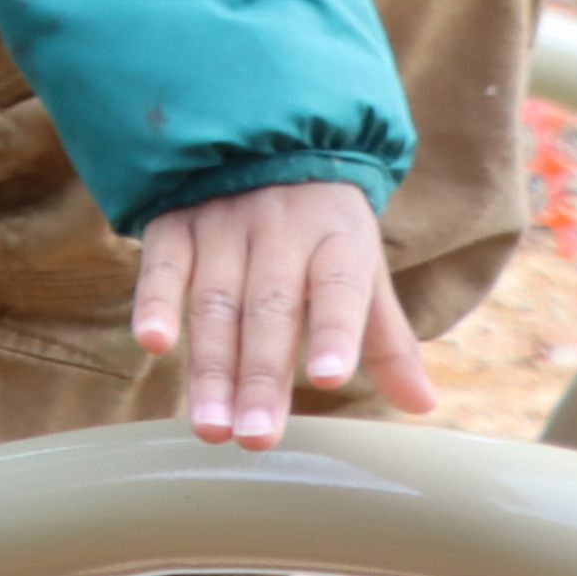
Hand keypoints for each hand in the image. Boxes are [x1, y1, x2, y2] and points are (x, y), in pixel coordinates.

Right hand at [133, 176, 433, 448]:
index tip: (329, 380)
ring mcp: (222, 224)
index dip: (334, 332)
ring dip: (211, 367)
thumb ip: (384, 339)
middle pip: (269, 310)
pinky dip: (156, 303)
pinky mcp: (174, 223)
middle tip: (256, 439)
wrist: (260, 136)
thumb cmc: (320, 226)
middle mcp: (280, 230)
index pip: (338, 289)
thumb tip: (422, 406)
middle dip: (261, 378)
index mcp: (337, 238)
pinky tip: (154, 343)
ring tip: (212, 428)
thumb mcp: (361, 267)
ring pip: (216, 301)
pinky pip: (163, 265)